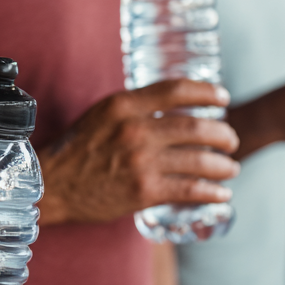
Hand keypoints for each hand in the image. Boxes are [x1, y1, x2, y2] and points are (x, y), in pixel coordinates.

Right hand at [37, 80, 239, 225]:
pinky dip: (212, 192)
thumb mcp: (103, 114)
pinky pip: (190, 190)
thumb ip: (136, 107)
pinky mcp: (143, 191)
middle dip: (222, 134)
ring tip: (230, 167)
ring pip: (198, 160)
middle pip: (195, 127)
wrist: (53, 184)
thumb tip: (174, 105)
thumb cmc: (79, 148)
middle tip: (230, 139)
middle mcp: (134, 130)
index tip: (222, 98)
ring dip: (222, 164)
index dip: (205, 92)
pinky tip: (221, 194)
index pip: (176, 90)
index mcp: (123, 105)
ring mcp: (140, 161)